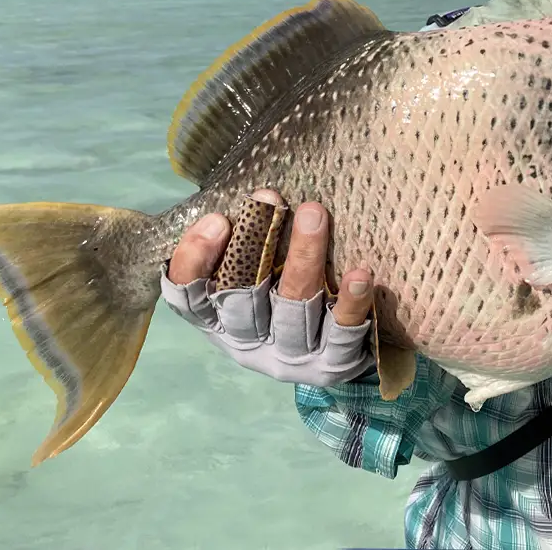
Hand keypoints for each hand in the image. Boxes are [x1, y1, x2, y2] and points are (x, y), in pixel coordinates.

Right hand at [160, 188, 376, 387]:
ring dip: (303, 259)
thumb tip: (250, 189)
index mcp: (219, 320)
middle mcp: (250, 341)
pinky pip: (343, 334)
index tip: (217, 219)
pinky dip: (351, 304)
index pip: (189, 297)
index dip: (195, 261)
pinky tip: (361, 274)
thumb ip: (240, 239)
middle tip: (271, 196)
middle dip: (254, 244)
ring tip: (314, 214)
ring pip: (294, 308)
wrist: (336, 354)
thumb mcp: (251, 270)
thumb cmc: (284, 292)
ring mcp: (292, 355)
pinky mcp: (333, 362)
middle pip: (243, 298)